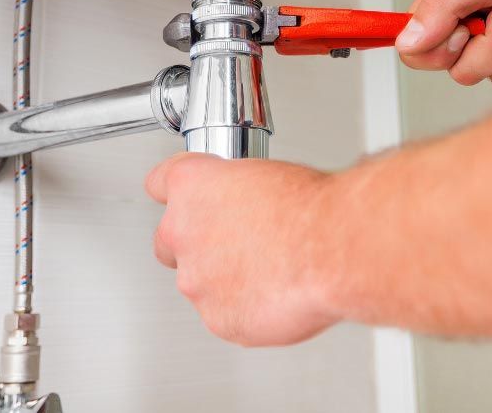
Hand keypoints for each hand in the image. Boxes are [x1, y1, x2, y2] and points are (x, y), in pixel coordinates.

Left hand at [145, 153, 340, 345]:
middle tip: (235, 243)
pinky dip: (246, 308)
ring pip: (199, 282)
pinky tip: (276, 293)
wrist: (332, 249)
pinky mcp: (218, 318)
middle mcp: (182, 231)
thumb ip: (239, 192)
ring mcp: (196, 280)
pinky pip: (224, 314)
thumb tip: (245, 203)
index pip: (159, 183)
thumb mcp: (268, 174)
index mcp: (191, 185)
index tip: (189, 200)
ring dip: (225, 278)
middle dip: (195, 244)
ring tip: (270, 269)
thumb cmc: (310, 208)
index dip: (180, 194)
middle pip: (169, 241)